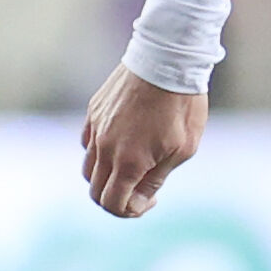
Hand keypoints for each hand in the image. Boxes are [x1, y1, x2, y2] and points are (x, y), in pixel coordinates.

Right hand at [80, 62, 205, 219]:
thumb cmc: (183, 105)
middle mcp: (105, 148)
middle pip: (96, 191)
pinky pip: (87, 143)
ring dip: (107, 177)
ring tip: (132, 166)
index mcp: (129, 162)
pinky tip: (122, 143)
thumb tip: (138, 201)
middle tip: (140, 190)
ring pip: (88, 169)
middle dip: (117, 199)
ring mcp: (96, 128)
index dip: (131, 211)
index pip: (113, 204)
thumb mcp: (183, 149)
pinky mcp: (93, 112)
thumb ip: (156, 179)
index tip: (150, 199)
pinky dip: (99, 153)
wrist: (168, 59)